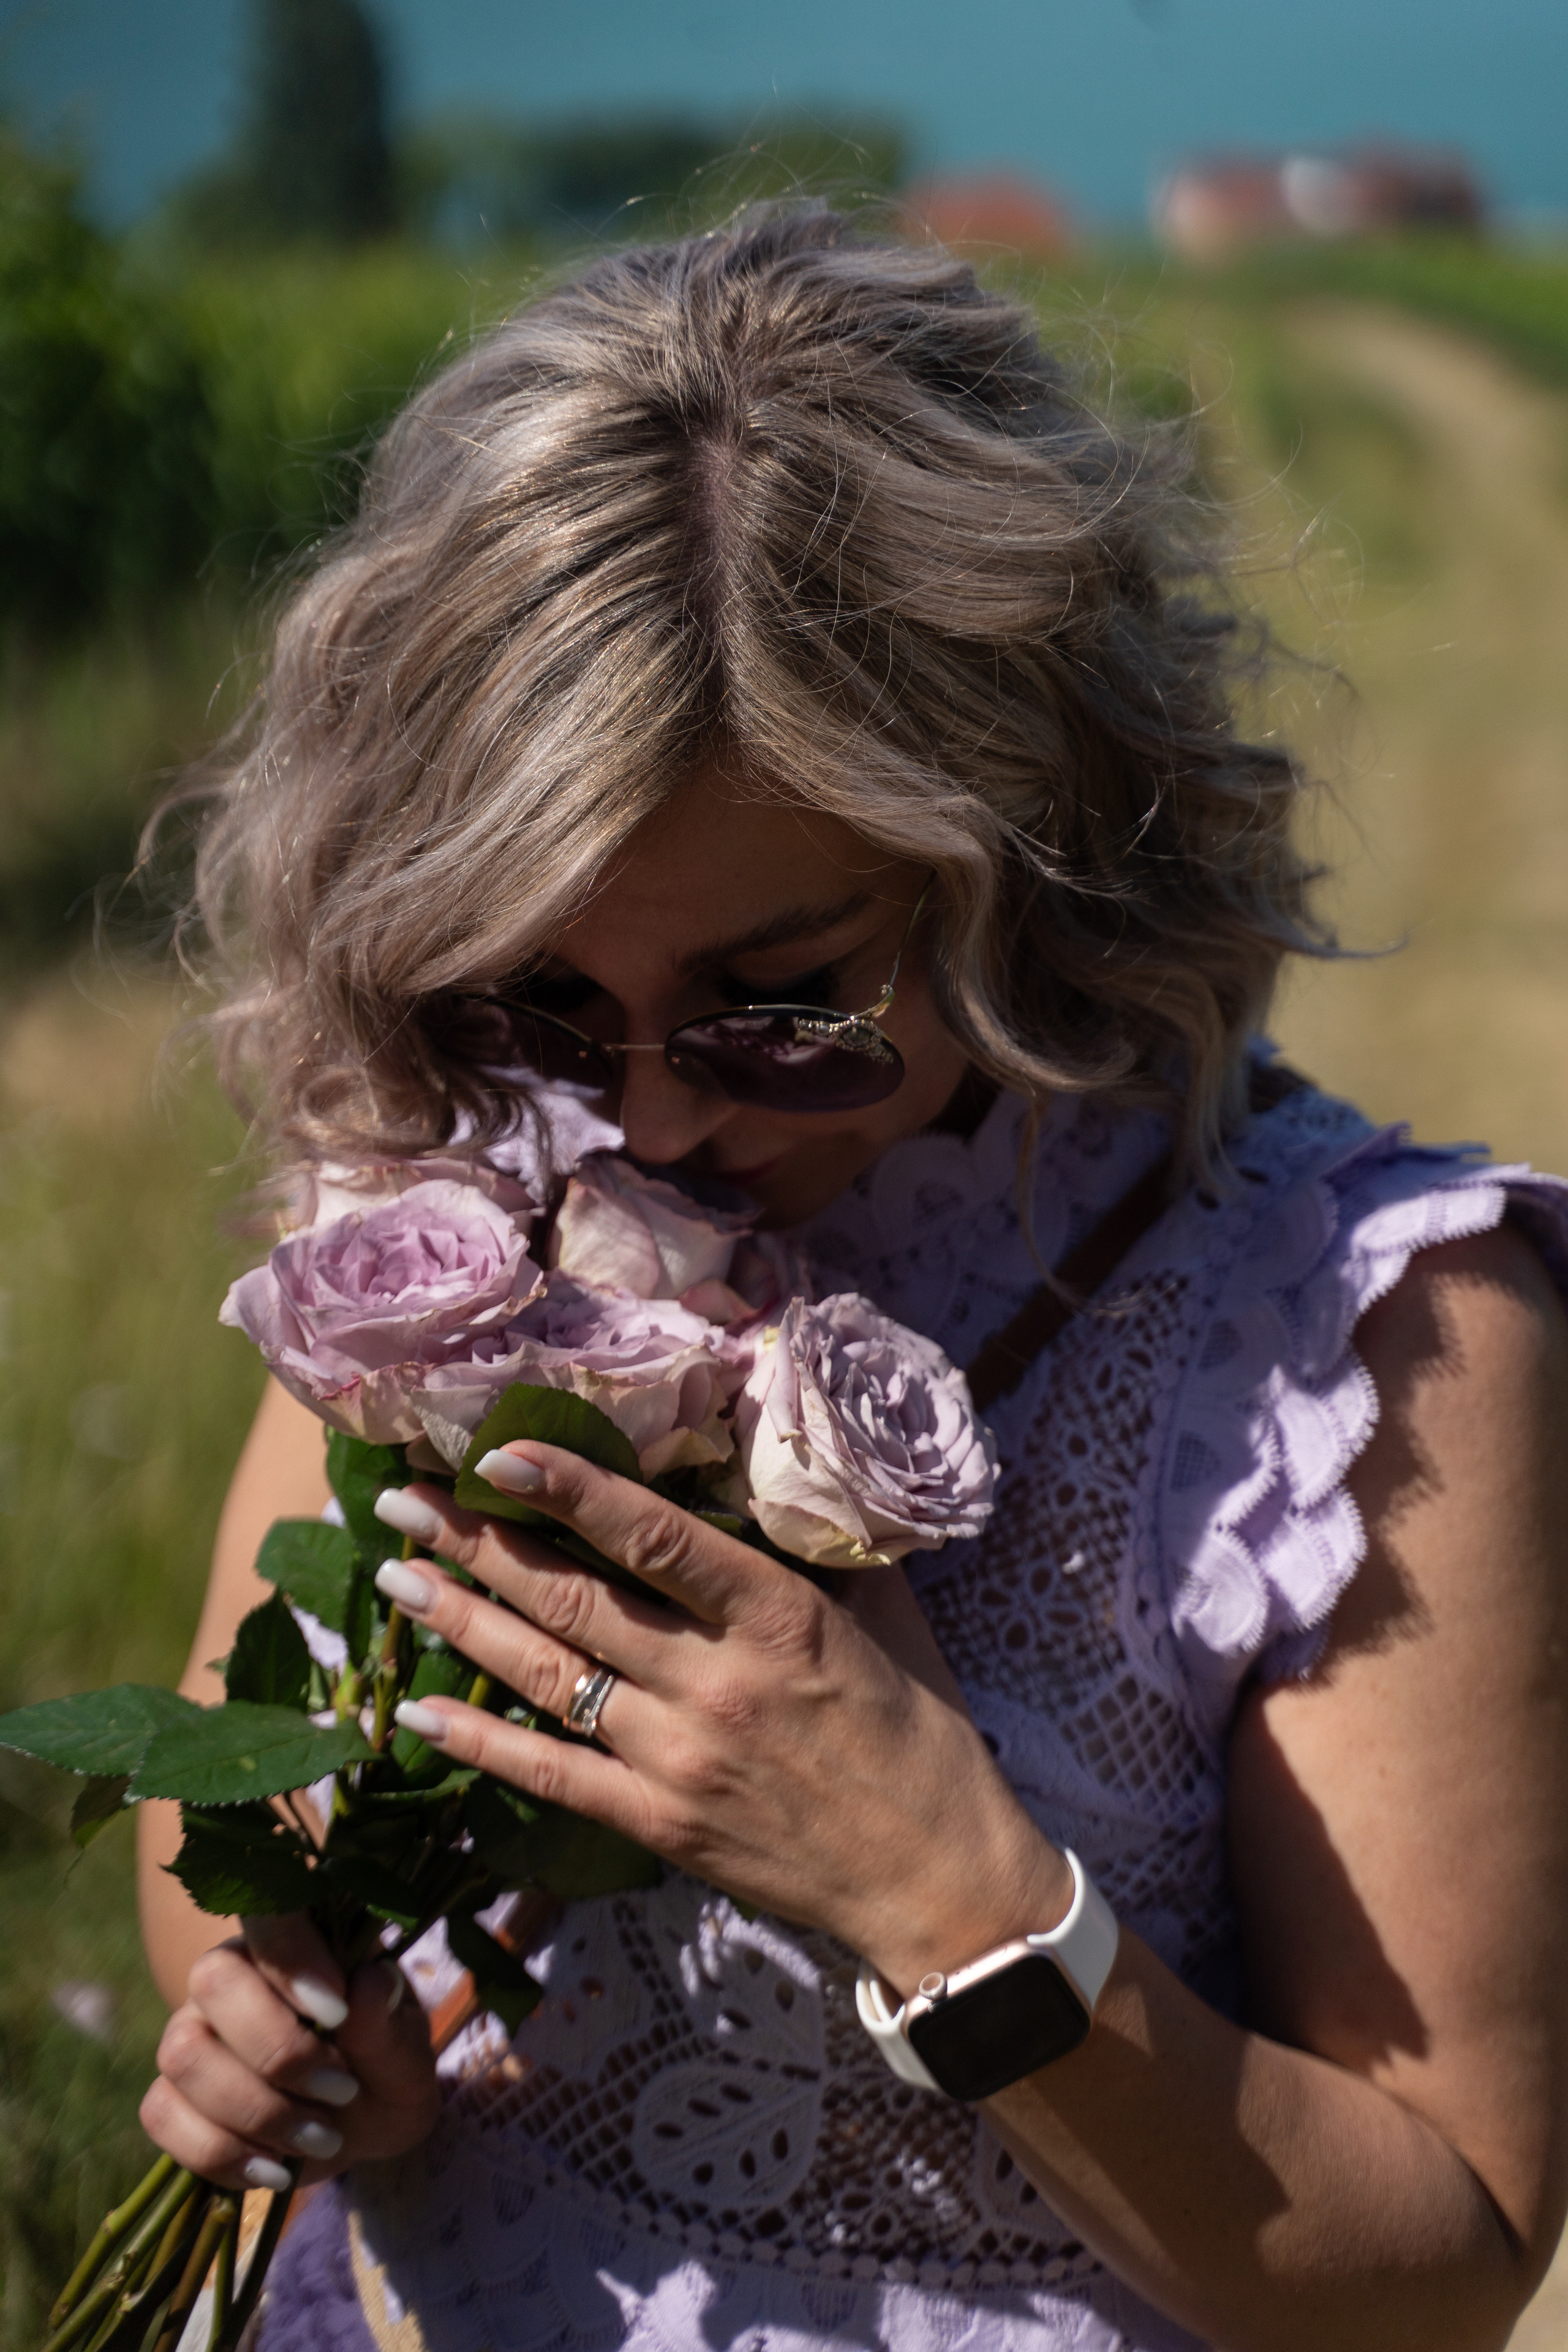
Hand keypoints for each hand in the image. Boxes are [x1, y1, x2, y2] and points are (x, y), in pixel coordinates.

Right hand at [140, 1915, 439, 2192]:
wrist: (358, 2130)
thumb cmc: (384, 2072)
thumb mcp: (407, 2056)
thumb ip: (387, 2023)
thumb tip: (368, 1983)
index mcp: (294, 1939)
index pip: (269, 1912)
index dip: (292, 1957)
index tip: (338, 2013)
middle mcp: (231, 1975)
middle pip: (214, 1981)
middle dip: (279, 2050)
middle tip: (342, 2091)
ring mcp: (191, 2032)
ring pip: (184, 2054)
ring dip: (257, 2111)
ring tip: (320, 2137)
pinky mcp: (171, 2095)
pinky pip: (161, 2114)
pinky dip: (220, 2153)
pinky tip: (274, 2168)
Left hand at [375, 1448, 1072, 1993]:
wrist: (940, 1880)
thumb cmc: (920, 1735)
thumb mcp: (886, 1616)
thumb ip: (815, 1546)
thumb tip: (755, 1467)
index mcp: (778, 1615)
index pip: (653, 1536)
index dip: (570, 1488)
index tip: (499, 1449)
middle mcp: (717, 1682)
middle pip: (575, 1600)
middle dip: (478, 1544)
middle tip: (405, 1501)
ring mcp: (681, 1759)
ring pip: (547, 1678)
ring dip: (461, 1625)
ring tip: (393, 1579)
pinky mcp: (661, 1825)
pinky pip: (550, 1776)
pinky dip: (479, 1745)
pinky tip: (417, 1714)